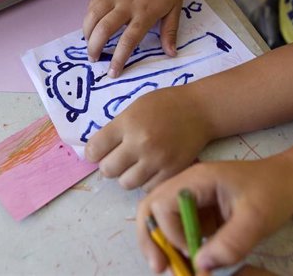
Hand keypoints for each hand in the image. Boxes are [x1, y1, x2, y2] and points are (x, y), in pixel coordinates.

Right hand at [83, 0, 185, 77]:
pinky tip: (90, 27)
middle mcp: (127, 3)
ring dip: (87, 33)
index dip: (119, 58)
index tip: (113, 73)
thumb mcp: (175, 9)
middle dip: (95, 47)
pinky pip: (93, 3)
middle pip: (105, 28)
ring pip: (93, 15)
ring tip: (88, 45)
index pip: (129, 39)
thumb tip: (171, 54)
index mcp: (146, 12)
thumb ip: (170, 32)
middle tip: (94, 59)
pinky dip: (88, 17)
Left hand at [84, 86, 211, 190]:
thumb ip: (116, 129)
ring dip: (127, 175)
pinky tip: (151, 169)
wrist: (199, 110)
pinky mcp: (172, 171)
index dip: (93, 153)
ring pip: (126, 183)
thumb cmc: (164, 105)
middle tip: (118, 159)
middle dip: (109, 165)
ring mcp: (157, 159)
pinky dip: (146, 181)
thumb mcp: (134, 108)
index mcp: (127, 123)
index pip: (94, 149)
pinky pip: (148, 187)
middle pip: (108, 170)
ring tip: (135, 165)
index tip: (98, 152)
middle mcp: (140, 143)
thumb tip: (95, 152)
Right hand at [136, 159, 292, 272]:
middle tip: (159, 268)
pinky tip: (188, 262)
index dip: (171, 233)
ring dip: (161, 245)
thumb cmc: (273, 192)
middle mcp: (186, 186)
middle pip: (151, 209)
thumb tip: (201, 266)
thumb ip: (231, 243)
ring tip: (170, 268)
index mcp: (196, 180)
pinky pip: (178, 229)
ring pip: (160, 220)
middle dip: (151, 239)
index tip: (193, 253)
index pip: (162, 204)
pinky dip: (177, 247)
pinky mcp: (199, 212)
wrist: (289, 180)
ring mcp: (191, 199)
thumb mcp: (257, 218)